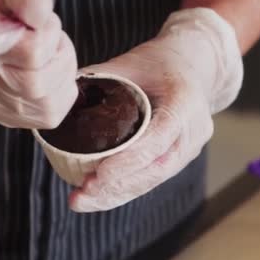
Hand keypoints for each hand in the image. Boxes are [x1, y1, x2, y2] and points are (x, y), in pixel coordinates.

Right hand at [0, 0, 77, 128]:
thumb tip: (38, 13)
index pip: (31, 53)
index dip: (46, 33)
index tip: (36, 20)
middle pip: (40, 84)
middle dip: (56, 56)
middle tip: (43, 37)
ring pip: (48, 104)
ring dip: (58, 75)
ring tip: (43, 54)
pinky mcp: (7, 119)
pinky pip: (49, 115)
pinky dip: (57, 92)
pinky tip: (43, 73)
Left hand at [70, 8, 243, 211]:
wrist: (196, 64)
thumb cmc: (162, 60)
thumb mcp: (133, 61)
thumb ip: (102, 77)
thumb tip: (63, 96)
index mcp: (185, 103)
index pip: (159, 139)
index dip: (130, 160)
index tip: (100, 173)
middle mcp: (193, 130)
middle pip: (156, 169)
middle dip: (118, 186)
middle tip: (82, 194)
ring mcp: (189, 147)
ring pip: (154, 179)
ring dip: (117, 194)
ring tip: (81, 200)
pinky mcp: (180, 157)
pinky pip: (153, 177)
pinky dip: (125, 189)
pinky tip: (98, 197)